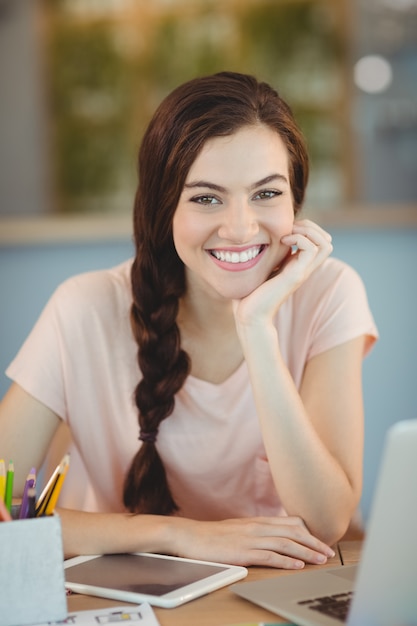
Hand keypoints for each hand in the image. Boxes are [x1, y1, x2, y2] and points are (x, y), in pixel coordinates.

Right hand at [171, 515, 335, 568]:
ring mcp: (250, 539)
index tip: (321, 540)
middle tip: (329, 552)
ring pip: (285, 543)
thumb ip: (255, 531)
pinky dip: (286, 561)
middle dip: (313, 542)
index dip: (308, 531)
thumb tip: (271, 536)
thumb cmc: (212, 536)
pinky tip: (297, 566)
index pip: (290, 522)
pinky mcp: (243, 552)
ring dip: (306, 552)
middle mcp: (257, 527)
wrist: (190, 536)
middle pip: (293, 532)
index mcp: (257, 521)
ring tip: (320, 559)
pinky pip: (269, 556)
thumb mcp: (238, 529)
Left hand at [233, 219, 332, 326]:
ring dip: (307, 231)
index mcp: (298, 266)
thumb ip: (270, 256)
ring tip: (288, 234)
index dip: (308, 228)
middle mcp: (304, 269)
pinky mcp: (296, 275)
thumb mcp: (263, 267)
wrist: (250, 314)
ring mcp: (302, 272)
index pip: (319, 242)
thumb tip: (265, 240)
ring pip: (325, 244)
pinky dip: (299, 238)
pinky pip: (311, 250)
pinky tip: (282, 242)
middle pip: (327, 241)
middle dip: (311, 227)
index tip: (286, 229)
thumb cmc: (251, 293)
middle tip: (290, 229)